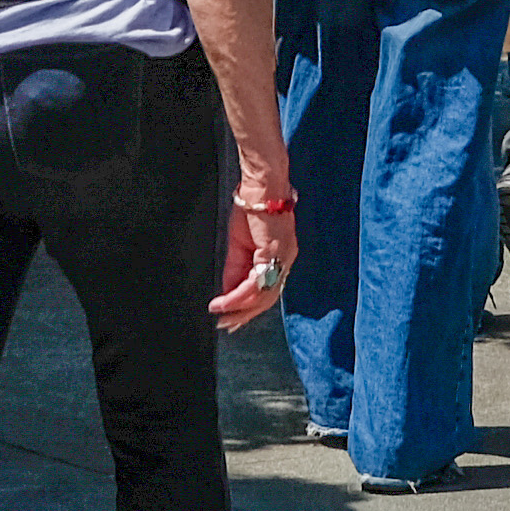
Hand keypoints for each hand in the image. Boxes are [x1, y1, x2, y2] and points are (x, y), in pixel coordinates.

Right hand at [212, 169, 297, 325]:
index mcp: (280, 257)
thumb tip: (227, 290)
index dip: (248, 307)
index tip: (231, 318)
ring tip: (223, 318)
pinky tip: (224, 302)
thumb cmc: (251, 206)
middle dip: (245, 315)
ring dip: (240, 309)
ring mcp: (283, 257)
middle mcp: (286, 260)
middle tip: (227, 326)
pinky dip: (238, 295)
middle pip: (267, 298)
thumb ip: (236, 268)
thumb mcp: (239, 243)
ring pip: (263, 295)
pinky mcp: (273, 252)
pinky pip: (256, 282)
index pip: (266, 290)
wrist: (260, 184)